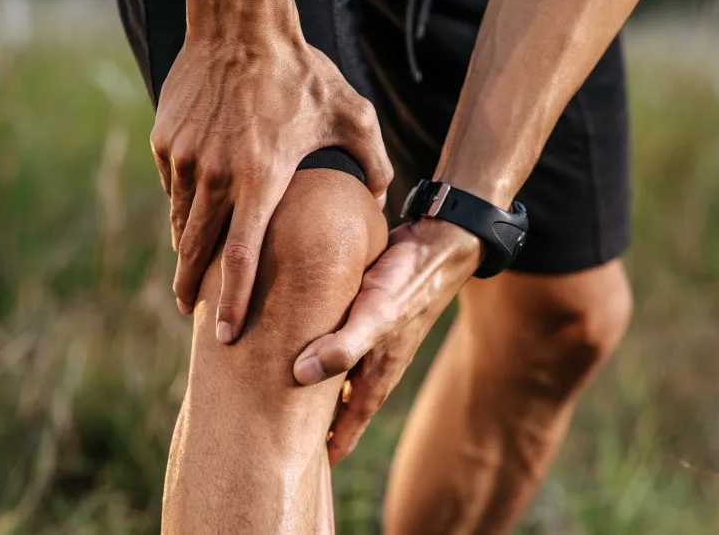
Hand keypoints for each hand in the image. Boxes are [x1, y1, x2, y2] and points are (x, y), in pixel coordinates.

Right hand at [151, 32, 391, 343]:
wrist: (241, 23)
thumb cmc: (302, 72)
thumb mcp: (353, 116)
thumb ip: (375, 163)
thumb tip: (382, 200)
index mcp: (262, 177)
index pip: (242, 255)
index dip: (233, 299)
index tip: (227, 332)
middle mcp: (216, 174)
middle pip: (198, 250)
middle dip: (194, 289)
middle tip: (193, 314)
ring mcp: (185, 157)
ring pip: (181, 220)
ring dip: (186, 251)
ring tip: (191, 275)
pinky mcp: (166, 140)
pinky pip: (173, 186)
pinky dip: (183, 207)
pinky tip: (193, 217)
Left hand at [293, 219, 481, 464]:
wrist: (439, 247)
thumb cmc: (408, 283)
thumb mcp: (376, 315)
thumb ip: (342, 346)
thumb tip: (299, 375)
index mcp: (376, 377)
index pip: (347, 428)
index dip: (324, 451)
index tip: (297, 472)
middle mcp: (373, 366)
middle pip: (339, 410)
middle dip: (314, 427)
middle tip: (279, 441)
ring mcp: (371, 343)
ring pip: (337, 379)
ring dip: (314, 392)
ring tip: (280, 400)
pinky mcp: (365, 318)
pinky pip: (337, 346)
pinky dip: (317, 354)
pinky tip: (297, 344)